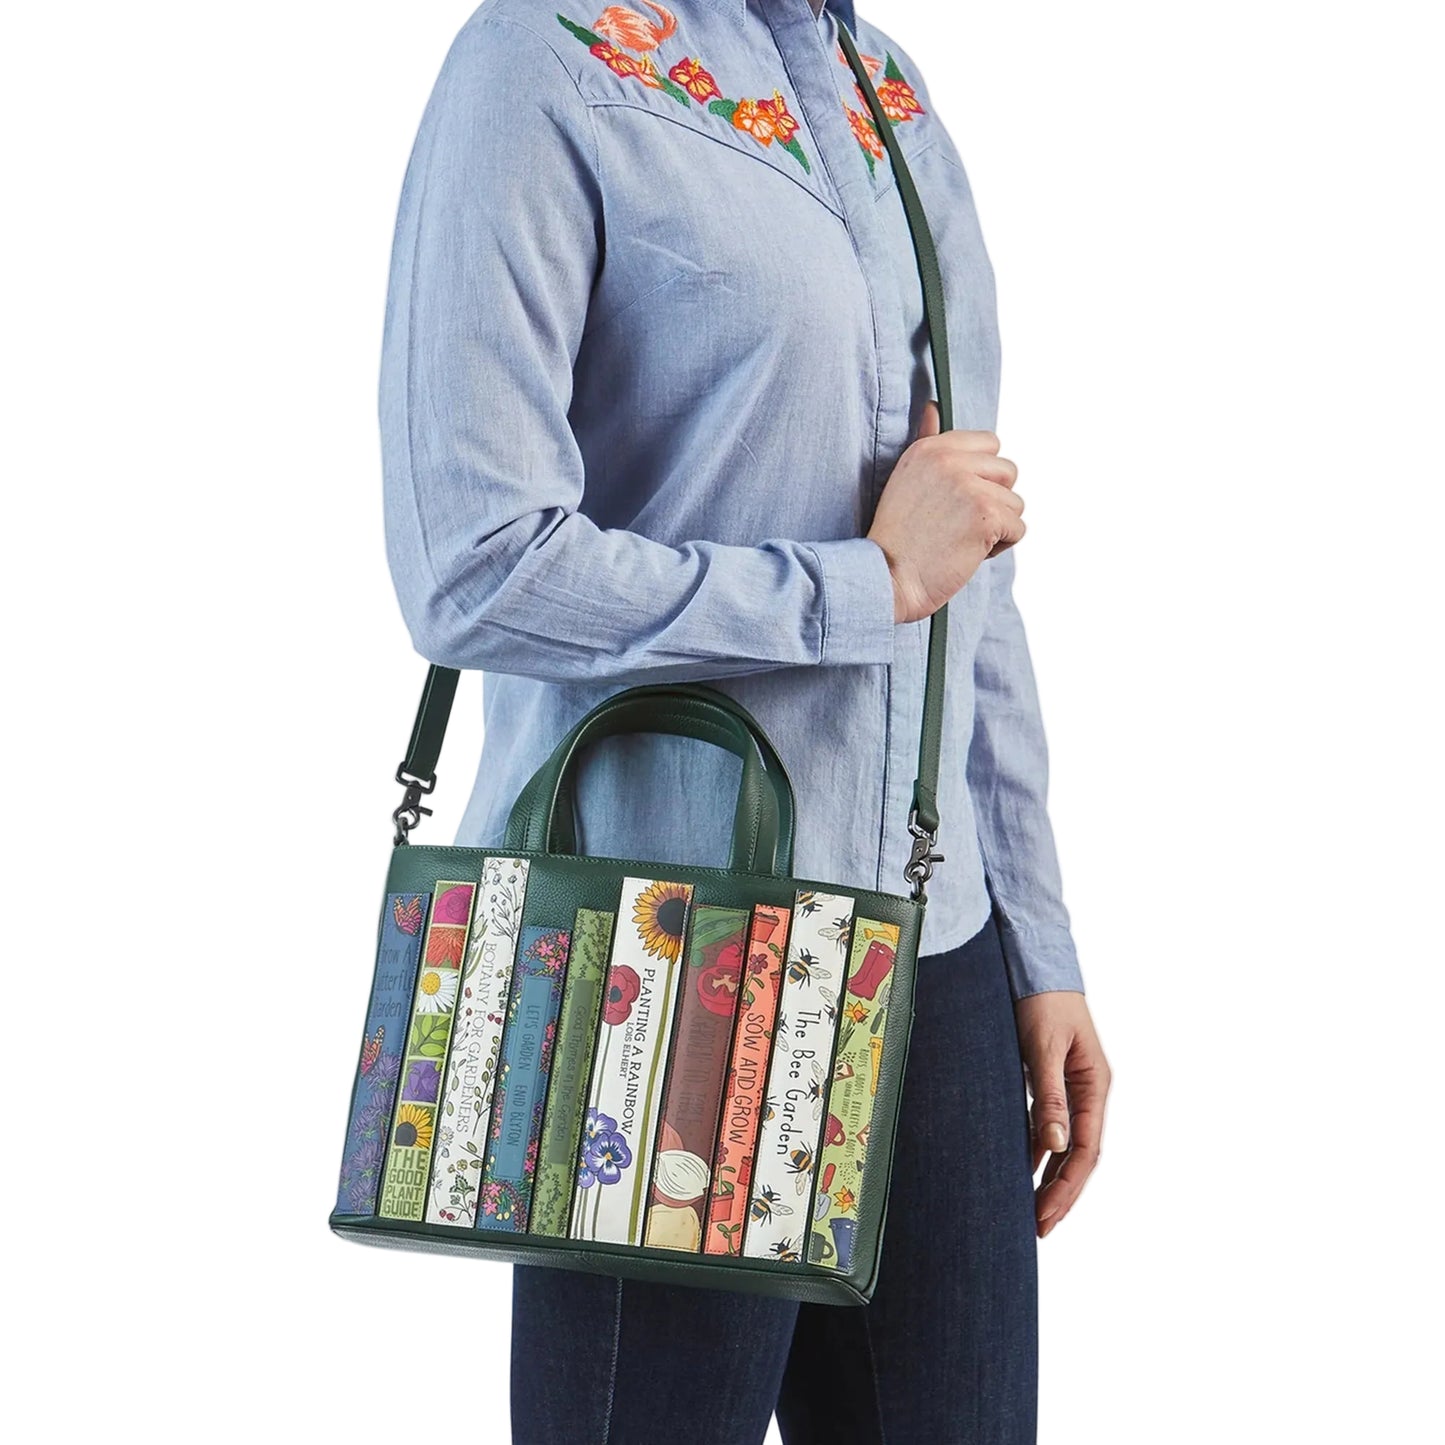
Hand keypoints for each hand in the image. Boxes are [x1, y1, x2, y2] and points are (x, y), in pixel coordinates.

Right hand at [868, 399, 1025, 624]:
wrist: (887, 578)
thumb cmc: (897, 537)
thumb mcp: (905, 478)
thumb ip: (926, 441)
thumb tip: (932, 406)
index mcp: (930, 448)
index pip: (989, 444)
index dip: (982, 476)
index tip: (958, 499)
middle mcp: (950, 460)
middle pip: (1008, 471)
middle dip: (993, 501)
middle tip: (958, 523)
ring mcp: (970, 486)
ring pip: (1015, 503)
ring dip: (996, 526)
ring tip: (960, 540)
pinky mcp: (986, 515)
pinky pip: (1018, 529)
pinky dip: (999, 547)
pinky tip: (968, 553)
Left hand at [1014, 990, 1110, 1237]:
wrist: (1035, 966)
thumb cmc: (1043, 1002)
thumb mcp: (1044, 1047)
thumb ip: (1050, 1096)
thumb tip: (1053, 1145)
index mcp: (1095, 1086)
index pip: (1086, 1150)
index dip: (1067, 1187)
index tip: (1046, 1216)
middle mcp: (1088, 1091)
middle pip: (1079, 1155)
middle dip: (1060, 1193)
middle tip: (1038, 1228)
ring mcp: (1071, 1088)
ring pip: (1065, 1144)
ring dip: (1050, 1176)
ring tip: (1031, 1211)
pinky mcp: (1052, 1081)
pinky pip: (1049, 1124)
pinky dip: (1037, 1149)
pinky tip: (1021, 1168)